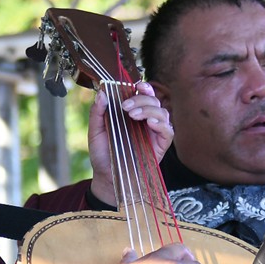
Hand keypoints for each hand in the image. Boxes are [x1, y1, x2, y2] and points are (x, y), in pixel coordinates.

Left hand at [88, 82, 173, 206]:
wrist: (107, 177)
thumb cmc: (103, 155)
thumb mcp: (95, 131)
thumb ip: (97, 113)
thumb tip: (102, 92)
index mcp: (132, 114)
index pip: (145, 95)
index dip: (144, 88)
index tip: (136, 85)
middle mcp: (146, 122)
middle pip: (154, 101)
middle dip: (142, 99)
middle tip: (126, 107)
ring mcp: (154, 134)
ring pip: (163, 112)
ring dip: (149, 110)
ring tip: (133, 116)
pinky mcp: (160, 146)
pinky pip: (168, 131)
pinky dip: (162, 124)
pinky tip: (150, 124)